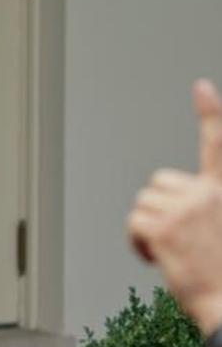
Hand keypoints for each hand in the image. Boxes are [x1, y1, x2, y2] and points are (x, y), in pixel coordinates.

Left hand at [128, 79, 221, 334]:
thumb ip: (207, 208)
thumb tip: (179, 211)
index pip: (218, 144)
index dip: (210, 113)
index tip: (200, 87)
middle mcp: (209, 194)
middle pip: (159, 183)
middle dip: (159, 208)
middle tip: (179, 239)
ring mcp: (187, 209)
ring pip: (143, 203)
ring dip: (148, 227)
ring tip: (173, 252)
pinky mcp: (166, 228)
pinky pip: (133, 223)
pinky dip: (138, 244)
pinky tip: (158, 259)